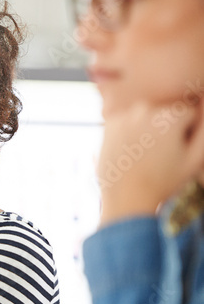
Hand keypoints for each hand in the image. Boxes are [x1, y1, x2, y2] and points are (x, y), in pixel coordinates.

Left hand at [97, 98, 203, 225]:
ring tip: (144, 156)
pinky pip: (128, 121)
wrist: (127, 200)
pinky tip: (131, 152)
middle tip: (158, 156)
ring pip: (146, 117)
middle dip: (166, 130)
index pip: (187, 115)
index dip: (185, 134)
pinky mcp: (110, 124)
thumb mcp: (194, 160)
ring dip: (147, 130)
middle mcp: (147, 109)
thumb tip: (202, 104)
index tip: (175, 152)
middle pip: (165, 114)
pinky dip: (130, 132)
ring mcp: (125, 116)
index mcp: (171, 116)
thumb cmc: (164, 183)